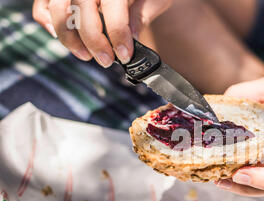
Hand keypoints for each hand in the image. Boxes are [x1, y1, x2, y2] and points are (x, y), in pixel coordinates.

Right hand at [32, 0, 171, 65]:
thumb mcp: (151, 0)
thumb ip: (139, 16)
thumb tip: (132, 38)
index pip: (112, 8)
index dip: (118, 35)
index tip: (124, 55)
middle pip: (79, 10)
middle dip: (93, 41)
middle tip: (106, 61)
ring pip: (56, 10)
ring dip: (70, 38)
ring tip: (87, 55)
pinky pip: (42, 5)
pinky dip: (48, 23)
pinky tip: (68, 39)